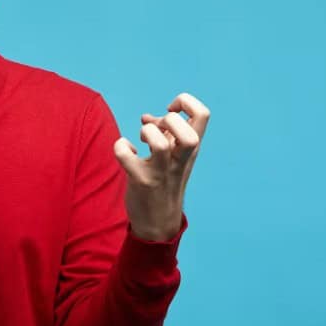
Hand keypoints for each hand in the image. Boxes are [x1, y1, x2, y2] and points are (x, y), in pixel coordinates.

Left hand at [113, 93, 209, 241]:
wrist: (158, 222)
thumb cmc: (164, 183)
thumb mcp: (174, 156)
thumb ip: (165, 134)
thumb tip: (147, 117)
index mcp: (190, 149)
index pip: (203, 114)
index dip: (186, 102)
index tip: (170, 109)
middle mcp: (180, 159)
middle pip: (188, 133)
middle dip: (170, 120)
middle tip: (157, 128)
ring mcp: (161, 171)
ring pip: (160, 145)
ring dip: (148, 133)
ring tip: (142, 139)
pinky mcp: (142, 181)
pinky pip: (126, 156)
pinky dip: (121, 147)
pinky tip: (125, 151)